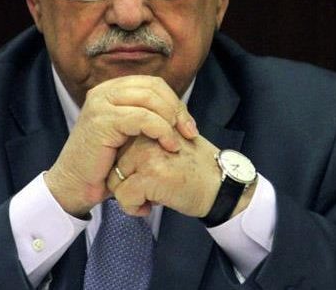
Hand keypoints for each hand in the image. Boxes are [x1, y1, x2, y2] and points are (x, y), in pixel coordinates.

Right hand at [45, 75, 198, 216]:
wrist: (76, 184)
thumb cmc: (105, 163)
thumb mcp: (129, 134)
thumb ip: (146, 117)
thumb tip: (178, 111)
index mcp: (111, 89)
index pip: (153, 84)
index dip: (175, 102)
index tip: (188, 126)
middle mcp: (104, 91)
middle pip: (154, 88)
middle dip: (177, 109)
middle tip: (190, 132)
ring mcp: (101, 103)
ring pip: (150, 99)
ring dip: (172, 119)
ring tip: (180, 140)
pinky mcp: (102, 120)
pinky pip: (143, 118)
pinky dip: (162, 130)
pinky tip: (169, 145)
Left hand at [107, 134, 222, 216]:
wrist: (222, 185)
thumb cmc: (197, 169)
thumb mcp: (170, 145)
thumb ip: (146, 145)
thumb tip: (115, 161)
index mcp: (148, 128)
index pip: (117, 151)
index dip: (127, 171)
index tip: (145, 179)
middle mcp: (145, 138)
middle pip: (113, 167)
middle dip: (127, 184)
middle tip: (151, 189)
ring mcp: (146, 156)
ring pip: (114, 183)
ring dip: (129, 197)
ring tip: (153, 196)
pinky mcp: (150, 176)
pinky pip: (124, 197)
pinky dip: (134, 208)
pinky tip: (152, 206)